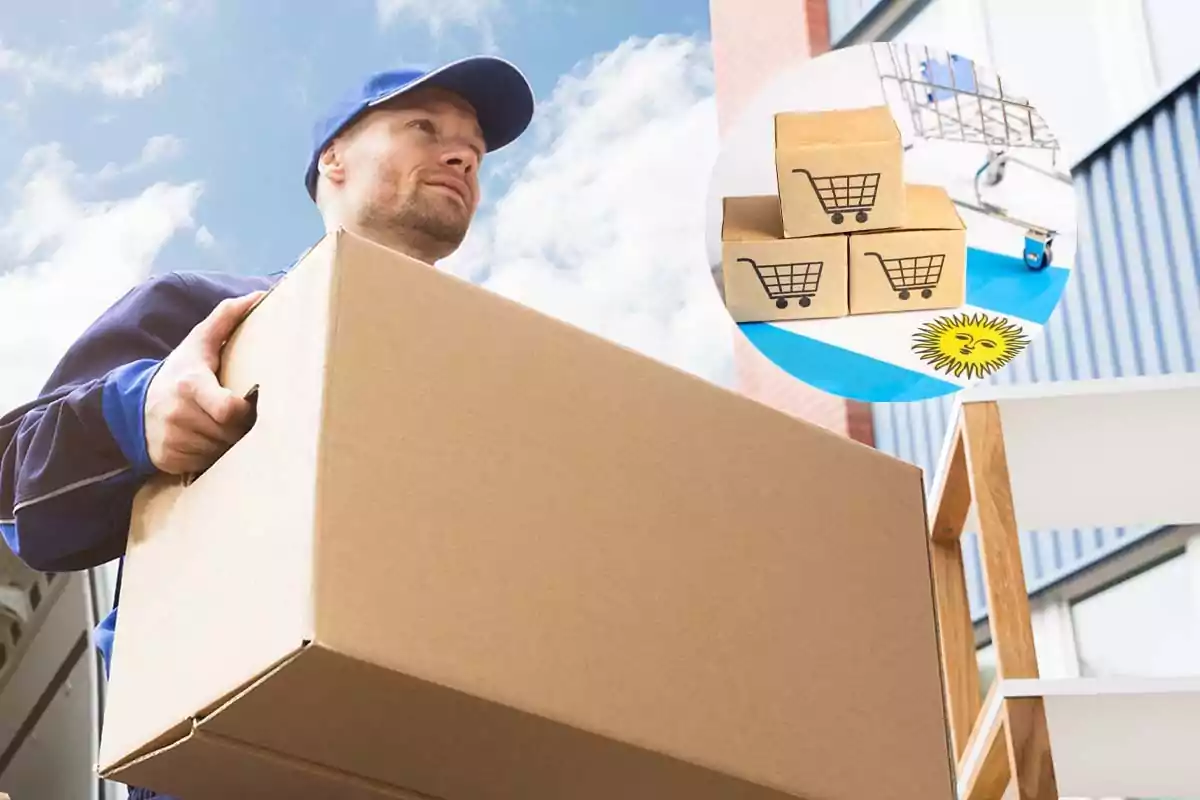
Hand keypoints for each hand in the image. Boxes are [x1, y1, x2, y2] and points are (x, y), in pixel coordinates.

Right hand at [144, 291, 265, 474]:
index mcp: (191, 385)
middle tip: (240, 416)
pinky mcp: (169, 460)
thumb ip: (226, 319)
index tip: (247, 404)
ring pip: (220, 451)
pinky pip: (205, 464)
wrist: (133, 403)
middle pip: (230, 433)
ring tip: (222, 427)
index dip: (244, 412)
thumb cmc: (179, 371)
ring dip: (227, 443)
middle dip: (240, 428)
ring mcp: (172, 440)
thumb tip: (258, 295)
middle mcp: (179, 414)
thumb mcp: (199, 343)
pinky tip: (206, 440)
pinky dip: (211, 456)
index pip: (228, 410)